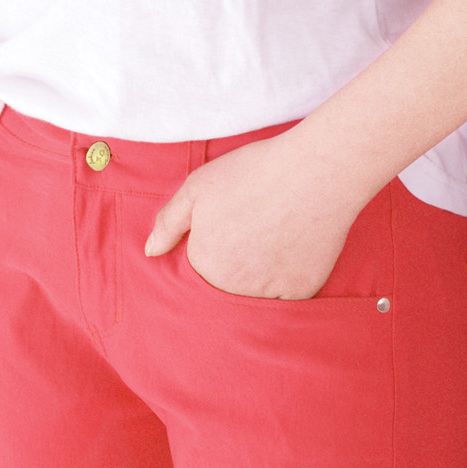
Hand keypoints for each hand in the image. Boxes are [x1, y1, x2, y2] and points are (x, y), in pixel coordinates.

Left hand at [144, 127, 369, 299]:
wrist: (315, 172)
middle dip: (234, 261)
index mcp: (203, 264)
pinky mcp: (300, 292)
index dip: (213, 243)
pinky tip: (292, 247)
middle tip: (254, 226)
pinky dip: (287, 277)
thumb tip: (151, 252)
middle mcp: (232, 287)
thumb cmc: (253, 173)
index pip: (198, 268)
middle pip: (225, 284)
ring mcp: (267, 293)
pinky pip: (285, 295)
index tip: (230, 224)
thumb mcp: (197, 187)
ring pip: (254, 291)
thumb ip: (168, 223)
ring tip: (274, 233)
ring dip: (258, 272)